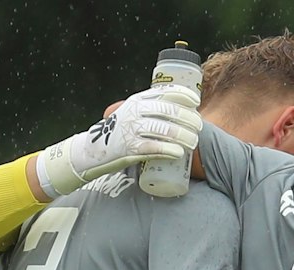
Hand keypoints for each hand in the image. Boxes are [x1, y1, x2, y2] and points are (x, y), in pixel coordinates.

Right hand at [38, 84, 201, 196]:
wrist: (94, 150)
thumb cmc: (120, 132)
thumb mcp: (133, 113)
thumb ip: (150, 110)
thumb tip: (181, 112)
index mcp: (138, 100)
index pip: (164, 92)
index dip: (183, 95)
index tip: (196, 102)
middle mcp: (135, 111)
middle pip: (169, 111)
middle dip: (188, 118)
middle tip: (199, 127)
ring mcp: (132, 129)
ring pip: (164, 129)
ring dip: (183, 135)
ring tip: (193, 142)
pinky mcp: (130, 148)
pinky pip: (154, 147)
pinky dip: (169, 150)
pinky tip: (179, 153)